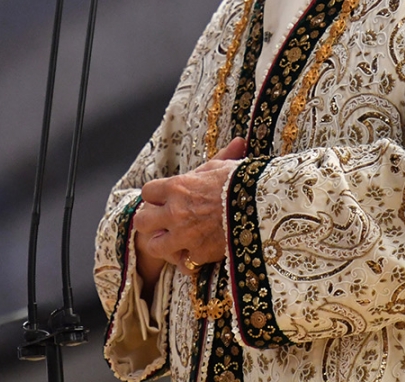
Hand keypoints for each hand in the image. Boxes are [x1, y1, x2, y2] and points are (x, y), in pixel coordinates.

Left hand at [133, 138, 246, 295]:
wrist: (262, 208)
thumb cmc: (242, 182)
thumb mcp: (224, 166)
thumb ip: (216, 160)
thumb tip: (237, 142)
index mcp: (177, 187)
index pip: (148, 192)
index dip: (155, 196)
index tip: (164, 198)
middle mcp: (175, 212)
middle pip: (142, 221)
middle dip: (149, 222)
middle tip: (161, 222)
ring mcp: (185, 236)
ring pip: (155, 246)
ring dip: (164, 244)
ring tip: (176, 241)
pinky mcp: (199, 254)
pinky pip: (183, 262)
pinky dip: (190, 259)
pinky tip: (198, 252)